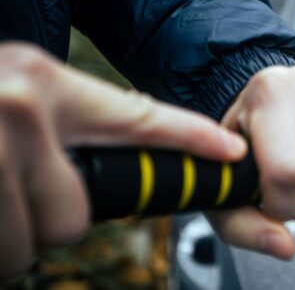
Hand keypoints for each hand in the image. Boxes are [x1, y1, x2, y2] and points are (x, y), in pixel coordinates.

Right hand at [0, 43, 246, 280]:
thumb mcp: (20, 87)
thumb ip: (68, 120)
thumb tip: (119, 164)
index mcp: (44, 84)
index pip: (138, 117)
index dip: (191, 139)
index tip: (230, 154)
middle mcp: (18, 110)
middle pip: (75, 213)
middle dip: (52, 217)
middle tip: (20, 189)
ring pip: (33, 240)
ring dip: (13, 235)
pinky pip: (0, 253)